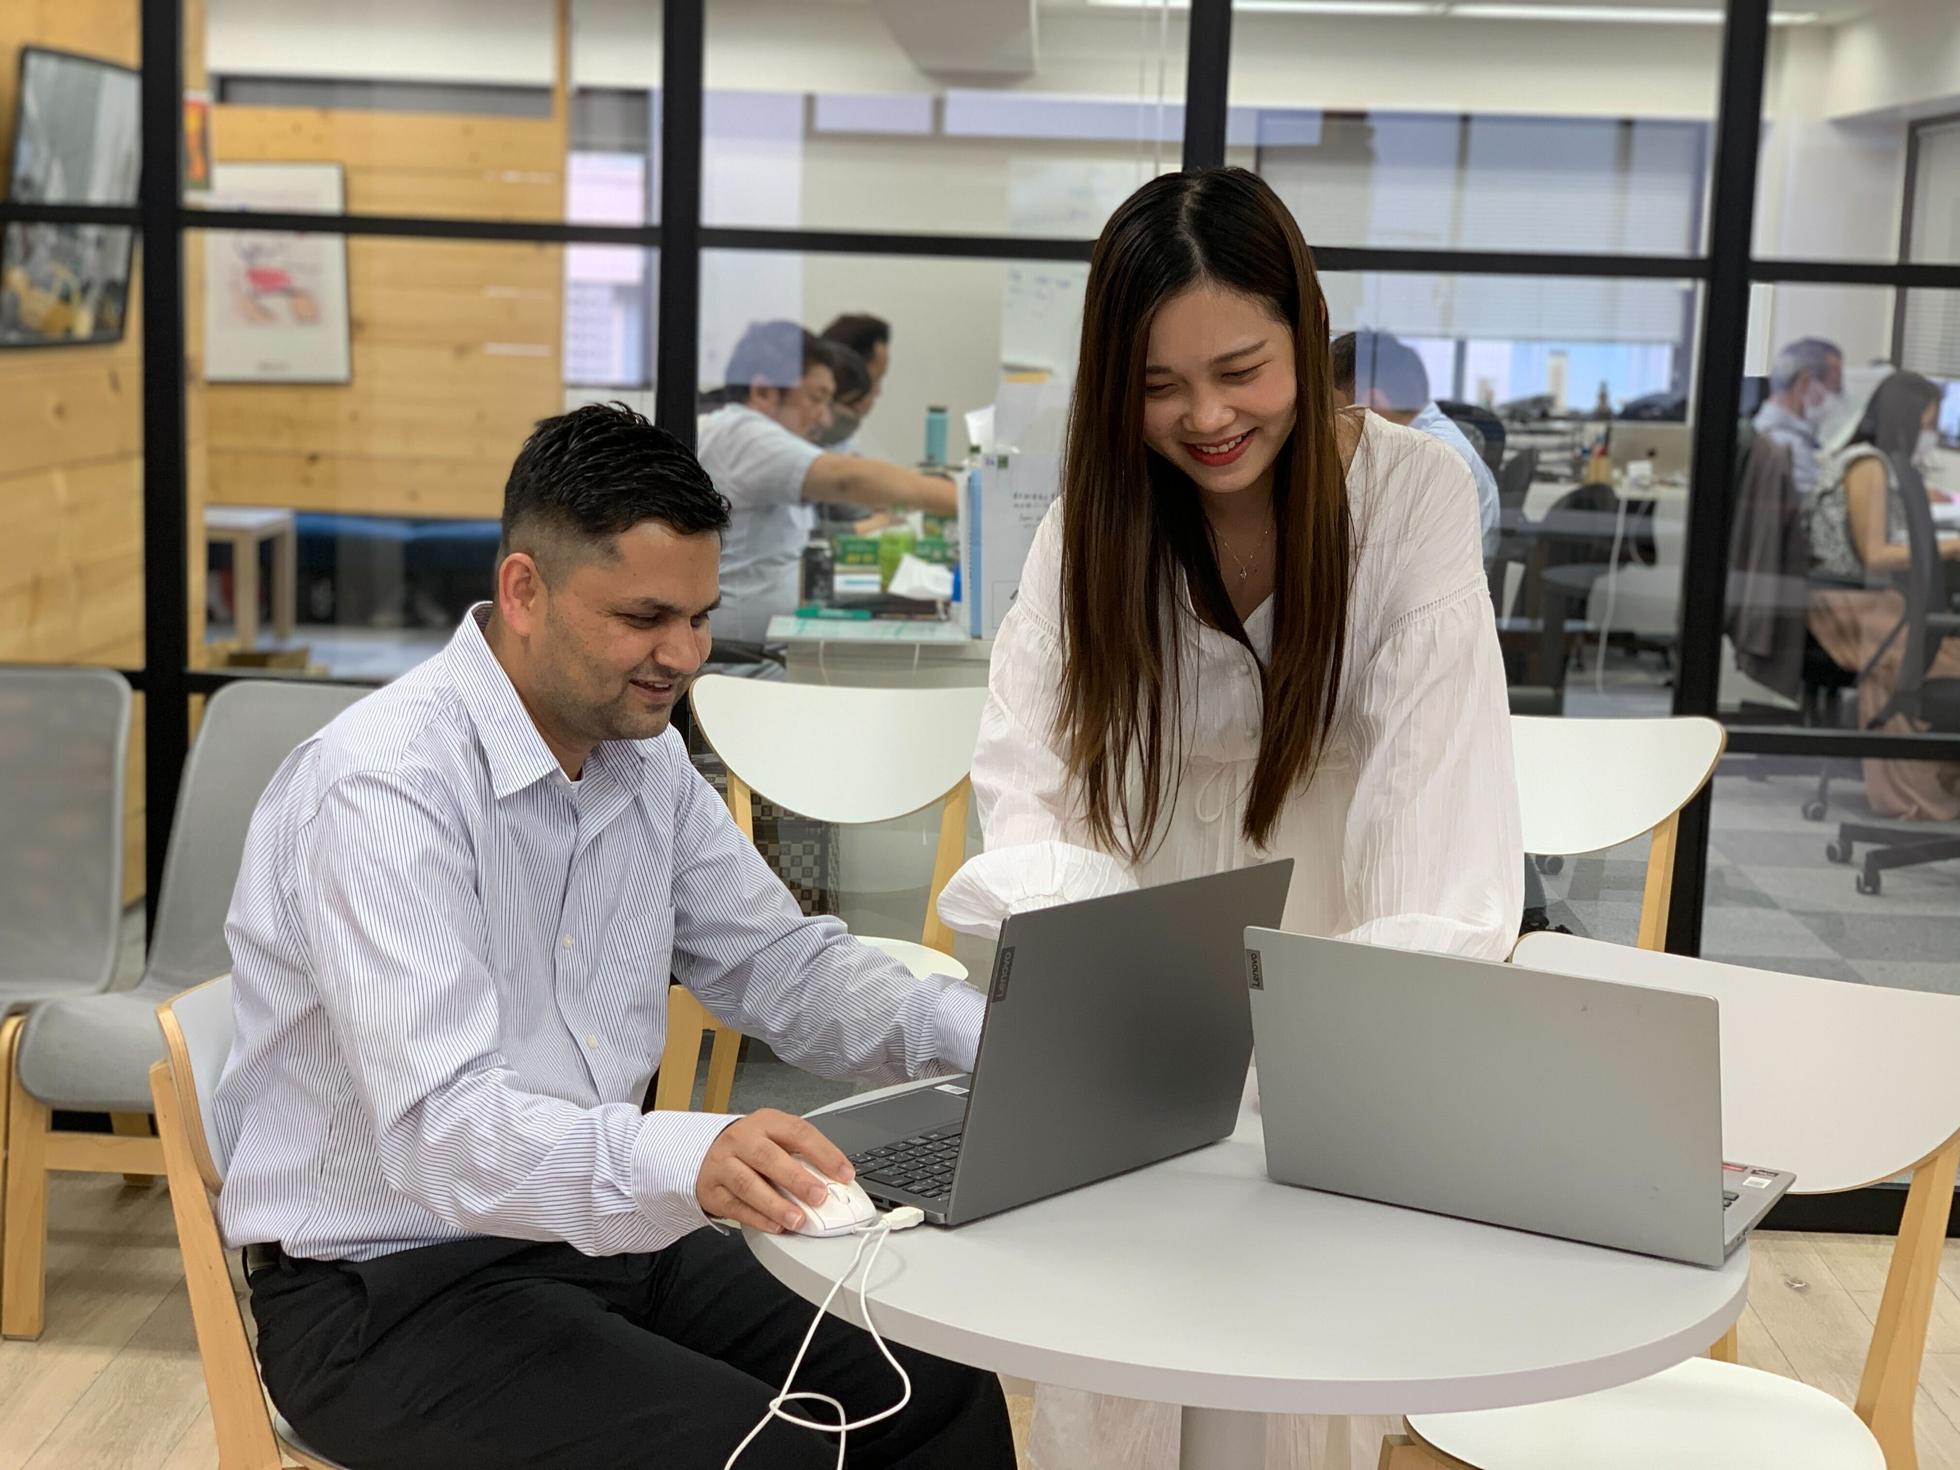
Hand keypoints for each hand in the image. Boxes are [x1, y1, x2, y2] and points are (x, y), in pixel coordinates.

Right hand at [695, 1109, 855, 1233]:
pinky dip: (757, 1218)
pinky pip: (735, 1206)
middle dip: (797, 1179)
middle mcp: (742, 1140)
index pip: (798, 1132)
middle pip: (768, 1157)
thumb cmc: (751, 1148)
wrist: (706, 1154)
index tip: (844, 1174)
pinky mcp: (712, 1191)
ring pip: (748, 1184)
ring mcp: (723, 1164)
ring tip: (798, 1219)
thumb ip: (802, 1157)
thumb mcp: (776, 1140)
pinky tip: (776, 1227)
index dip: (824, 1153)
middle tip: (819, 1197)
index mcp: (766, 1122)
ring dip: (776, 1204)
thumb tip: (835, 1183)